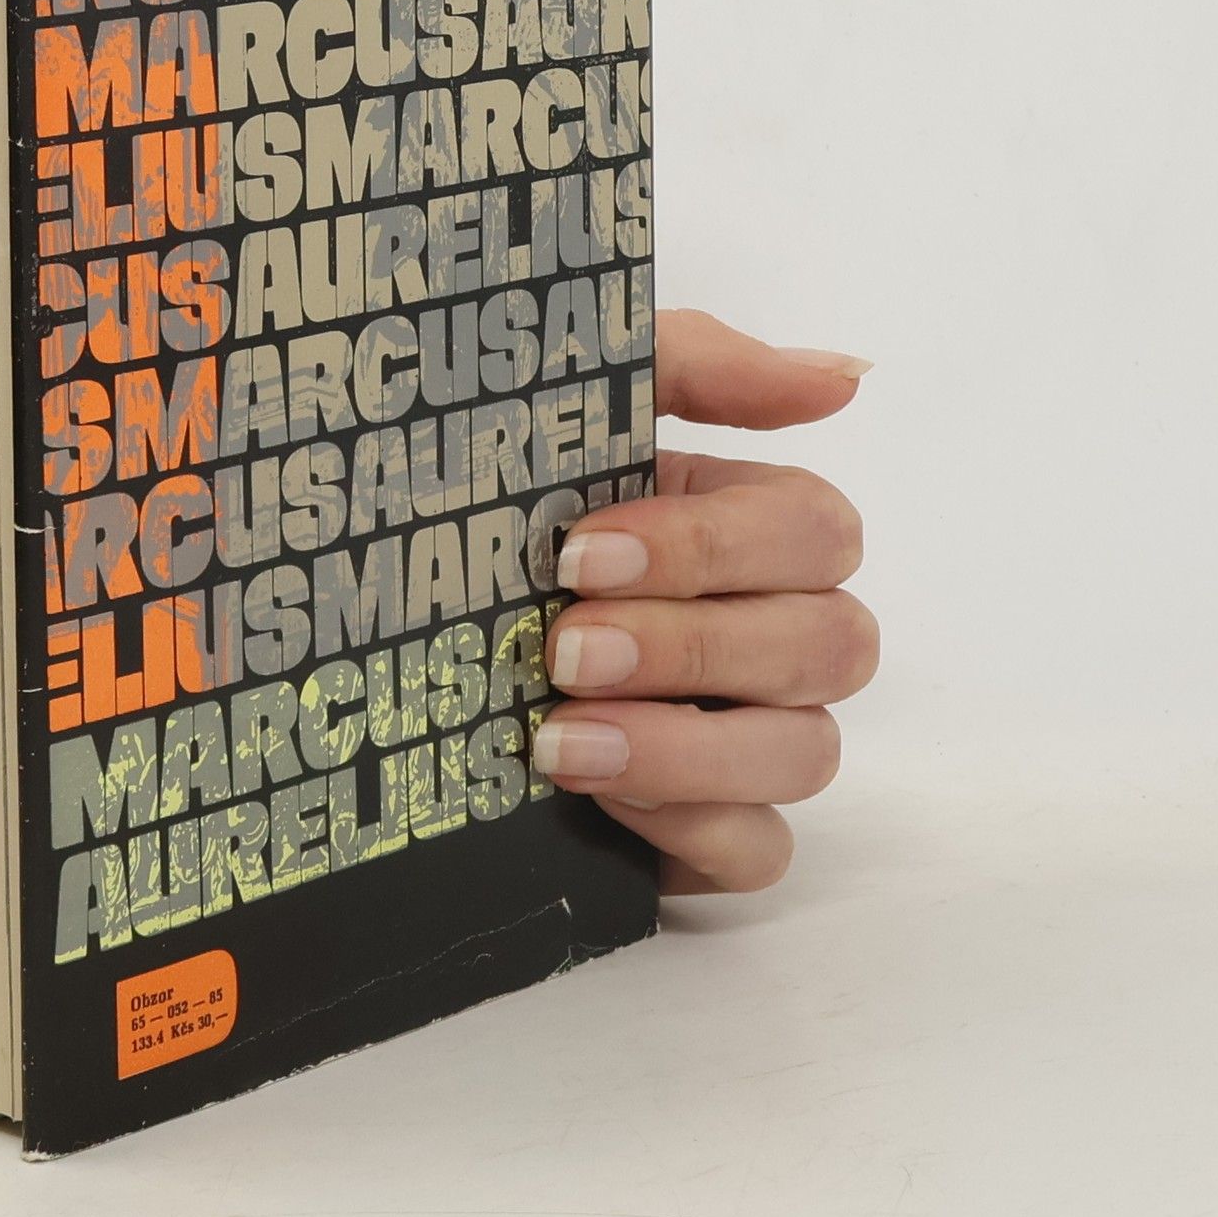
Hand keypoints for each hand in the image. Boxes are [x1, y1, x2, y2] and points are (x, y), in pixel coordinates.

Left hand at [534, 310, 876, 894]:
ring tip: (559, 739)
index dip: (713, 544)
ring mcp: (749, 739)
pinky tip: (595, 799)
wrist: (373, 636)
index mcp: (747, 528)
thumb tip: (844, 376)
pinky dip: (689, 827)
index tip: (580, 555)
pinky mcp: (712, 833)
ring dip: (684, 746)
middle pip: (831, 643)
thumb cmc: (487, 507)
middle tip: (564, 651)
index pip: (816, 531)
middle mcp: (771, 632)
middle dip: (693, 646)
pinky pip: (760, 850)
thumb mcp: (568, 408)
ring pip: (807, 752)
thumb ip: (699, 366)